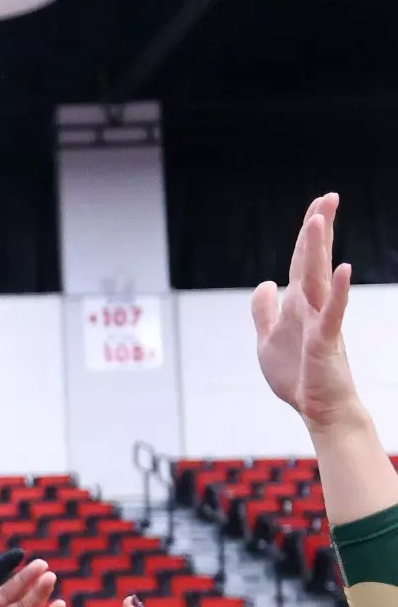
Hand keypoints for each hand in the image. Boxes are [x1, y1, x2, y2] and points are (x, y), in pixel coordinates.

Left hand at [252, 193, 360, 431]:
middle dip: (318, 229)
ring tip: (321, 220)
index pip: (301, 261)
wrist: (318, 409)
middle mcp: (312, 306)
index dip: (307, 235)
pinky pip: (333, 312)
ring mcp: (322, 321)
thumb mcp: (268, 339)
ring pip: (318, 278)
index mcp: (298, 304)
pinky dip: (336, 291)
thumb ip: (264, 311)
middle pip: (312, 261)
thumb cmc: (298, 375)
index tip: (318, 206)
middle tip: (328, 197)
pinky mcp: (326, 341)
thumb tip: (264, 283)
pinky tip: (342, 270)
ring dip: (318, 249)